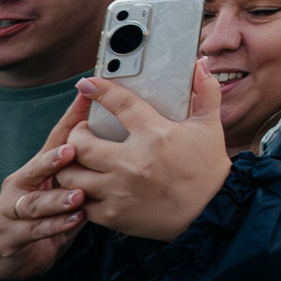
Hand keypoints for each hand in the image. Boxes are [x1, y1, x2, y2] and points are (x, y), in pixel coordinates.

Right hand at [0, 91, 91, 279]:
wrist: (18, 257)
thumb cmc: (50, 216)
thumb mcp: (68, 189)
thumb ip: (87, 169)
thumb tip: (123, 139)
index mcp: (37, 167)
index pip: (56, 138)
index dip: (70, 117)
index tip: (85, 96)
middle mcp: (20, 183)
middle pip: (36, 167)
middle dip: (52, 159)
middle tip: (72, 151)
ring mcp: (10, 210)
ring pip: (33, 202)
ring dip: (56, 199)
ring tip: (79, 195)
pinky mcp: (8, 237)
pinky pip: (32, 231)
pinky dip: (54, 226)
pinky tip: (74, 220)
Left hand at [63, 67, 229, 239]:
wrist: (210, 213)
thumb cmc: (208, 169)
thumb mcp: (209, 127)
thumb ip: (206, 93)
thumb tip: (201, 66)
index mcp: (155, 134)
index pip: (120, 104)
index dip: (100, 90)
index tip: (86, 84)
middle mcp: (132, 161)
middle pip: (80, 143)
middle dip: (75, 134)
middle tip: (82, 133)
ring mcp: (119, 190)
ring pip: (72, 175)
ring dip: (70, 165)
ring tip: (79, 160)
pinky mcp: (113, 214)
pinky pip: (80, 202)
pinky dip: (79, 194)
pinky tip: (89, 187)